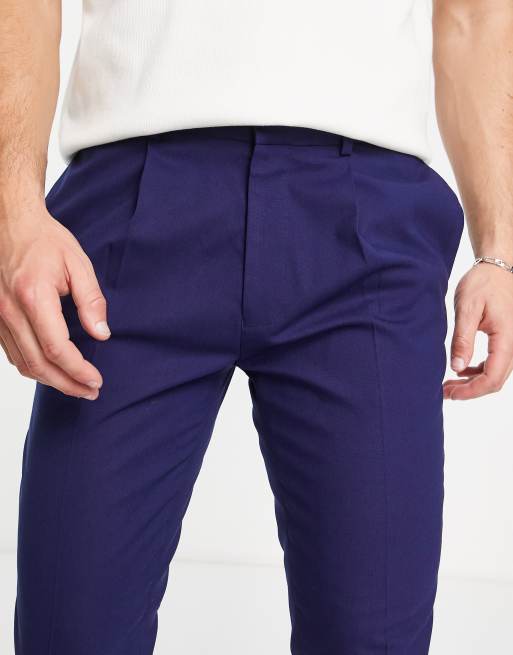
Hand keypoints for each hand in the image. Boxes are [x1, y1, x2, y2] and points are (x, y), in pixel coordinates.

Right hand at [0, 205, 109, 398]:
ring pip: (22, 363)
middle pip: (38, 364)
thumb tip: (101, 334)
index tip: (96, 380)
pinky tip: (51, 370)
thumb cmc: (45, 240)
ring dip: (49, 380)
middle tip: (90, 391)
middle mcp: (10, 310)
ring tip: (75, 385)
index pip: (56, 348)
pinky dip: (32, 367)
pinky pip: (12, 353)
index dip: (77, 370)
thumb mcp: (78, 264)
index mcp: (34, 296)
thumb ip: (91, 301)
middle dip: (67, 384)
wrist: (9, 224)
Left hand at [444, 262, 512, 399]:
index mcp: (507, 338)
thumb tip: (456, 368)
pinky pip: (496, 364)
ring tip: (449, 384)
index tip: (451, 394)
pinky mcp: (506, 340)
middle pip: (496, 380)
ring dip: (473, 383)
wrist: (497, 267)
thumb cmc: (483, 284)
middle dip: (470, 391)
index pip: (493, 377)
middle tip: (445, 392)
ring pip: (496, 374)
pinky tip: (461, 370)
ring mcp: (511, 343)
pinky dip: (478, 372)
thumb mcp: (467, 309)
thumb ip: (463, 339)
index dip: (472, 391)